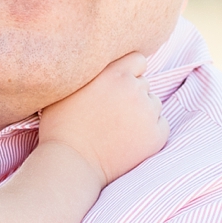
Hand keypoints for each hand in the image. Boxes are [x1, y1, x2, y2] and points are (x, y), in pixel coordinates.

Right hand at [37, 52, 166, 183]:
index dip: (128, 72)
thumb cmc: (61, 126)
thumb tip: (92, 59)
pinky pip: (161, 125)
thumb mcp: (67, 86)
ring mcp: (148, 113)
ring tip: (117, 129)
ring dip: (140, 113)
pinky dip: (149, 132)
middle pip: (143, 84)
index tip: (116, 86)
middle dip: (130, 95)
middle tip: (110, 113)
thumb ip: (87, 70)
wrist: (71, 163)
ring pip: (153, 104)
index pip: (138, 60)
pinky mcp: (157, 135)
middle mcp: (134, 89)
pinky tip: (127, 141)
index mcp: (114, 74)